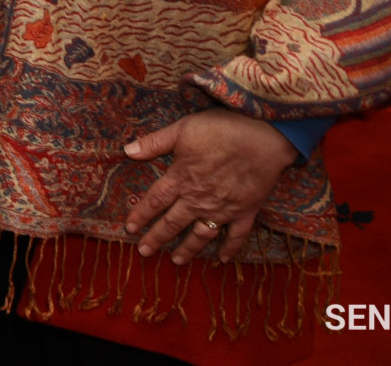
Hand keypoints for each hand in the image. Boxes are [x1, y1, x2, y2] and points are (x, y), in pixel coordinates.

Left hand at [122, 108, 298, 264]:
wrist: (263, 138)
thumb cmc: (221, 129)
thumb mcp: (182, 129)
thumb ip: (154, 142)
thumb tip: (127, 150)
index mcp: (181, 178)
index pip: (155, 201)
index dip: (141, 215)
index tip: (129, 229)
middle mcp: (199, 198)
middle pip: (173, 223)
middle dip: (157, 238)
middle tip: (144, 252)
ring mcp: (223, 208)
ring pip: (200, 235)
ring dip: (188, 249)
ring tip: (176, 261)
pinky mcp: (246, 211)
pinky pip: (236, 236)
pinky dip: (229, 249)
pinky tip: (223, 260)